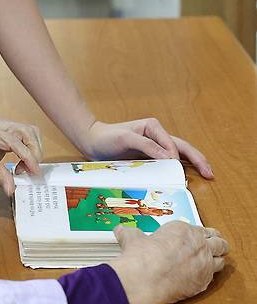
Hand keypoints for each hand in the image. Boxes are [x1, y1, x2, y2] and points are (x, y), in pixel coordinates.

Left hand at [0, 117, 41, 218]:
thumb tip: (12, 186)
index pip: (11, 139)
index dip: (26, 155)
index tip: (34, 170)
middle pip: (23, 130)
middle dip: (32, 151)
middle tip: (33, 171)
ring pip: (27, 132)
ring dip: (32, 150)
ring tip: (25, 169)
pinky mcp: (3, 136)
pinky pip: (23, 138)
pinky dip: (28, 151)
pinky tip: (23, 165)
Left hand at [81, 119, 213, 178]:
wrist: (93, 142)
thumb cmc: (107, 138)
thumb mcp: (124, 139)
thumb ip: (146, 145)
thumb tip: (169, 157)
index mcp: (153, 127)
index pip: (171, 144)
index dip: (176, 157)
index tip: (175, 168)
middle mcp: (156, 135)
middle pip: (182, 147)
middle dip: (197, 159)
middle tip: (210, 172)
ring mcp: (154, 146)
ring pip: (179, 154)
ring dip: (193, 163)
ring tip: (207, 173)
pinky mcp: (150, 156)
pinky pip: (168, 162)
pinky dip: (180, 168)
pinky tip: (188, 176)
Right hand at [110, 222, 227, 303]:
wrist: (147, 276)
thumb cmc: (143, 255)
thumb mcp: (133, 237)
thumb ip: (131, 233)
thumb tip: (122, 231)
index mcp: (183, 229)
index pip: (202, 229)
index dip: (202, 233)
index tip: (199, 235)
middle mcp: (197, 244)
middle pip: (219, 242)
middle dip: (217, 243)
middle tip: (214, 245)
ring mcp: (203, 264)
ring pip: (221, 259)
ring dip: (217, 259)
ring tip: (213, 260)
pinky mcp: (203, 283)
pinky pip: (213, 278)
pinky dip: (208, 277)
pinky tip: (202, 277)